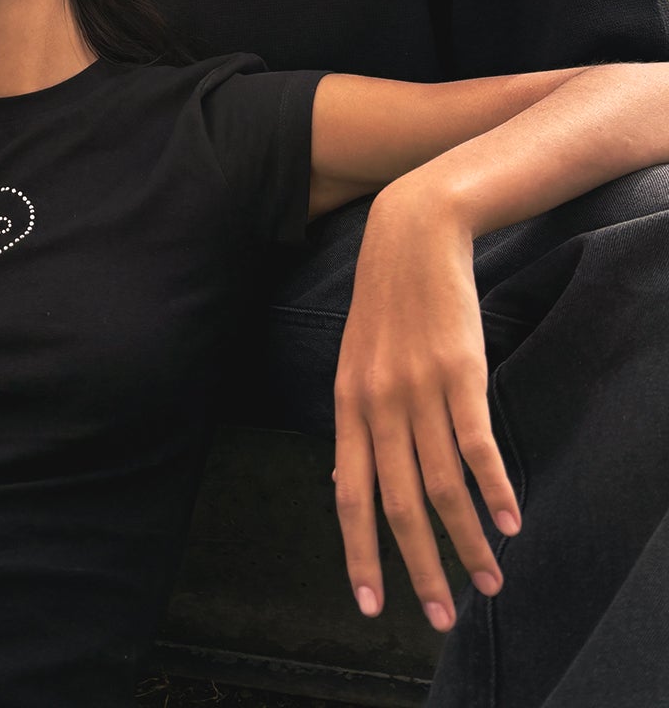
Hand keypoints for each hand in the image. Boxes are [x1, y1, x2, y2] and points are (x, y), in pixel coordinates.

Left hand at [332, 183, 521, 632]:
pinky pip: (477, 445)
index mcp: (346, 404)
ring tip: (489, 581)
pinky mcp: (460, 373)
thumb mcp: (353, 362)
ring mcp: (420, 389)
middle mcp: (379, 404)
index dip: (359, 551)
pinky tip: (510, 521)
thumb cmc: (384, 304)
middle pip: (399, 503)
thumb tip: (345, 483)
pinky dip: (494, 489)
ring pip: (443, 484)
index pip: (350, 494)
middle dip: (418, 567)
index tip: (370, 603)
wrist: (412, 237)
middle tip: (439, 616)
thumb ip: (354, 424)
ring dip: (467, 541)